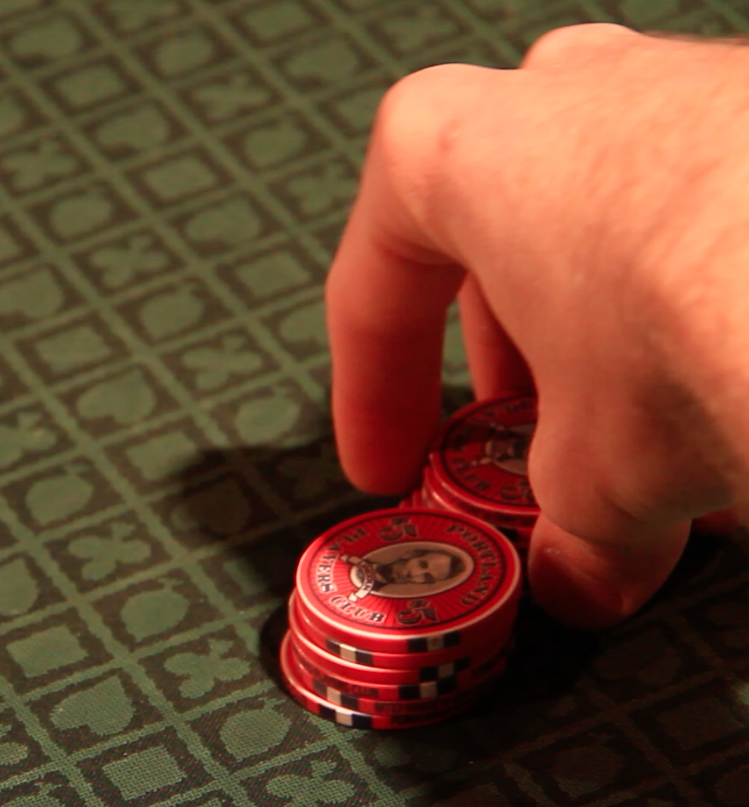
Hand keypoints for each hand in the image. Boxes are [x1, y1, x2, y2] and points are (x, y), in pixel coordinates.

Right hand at [327, 25, 748, 629]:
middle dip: (517, 379)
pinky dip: (702, 318)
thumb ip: (567, 524)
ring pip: (612, 247)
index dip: (373, 403)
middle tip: (524, 460)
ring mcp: (677, 91)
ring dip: (615, 358)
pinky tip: (733, 397)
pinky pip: (707, 232)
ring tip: (653, 456)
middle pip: (501, 261)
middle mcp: (560, 96)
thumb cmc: (711, 311)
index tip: (390, 459)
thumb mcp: (597, 473)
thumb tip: (583, 568)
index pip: (376, 297)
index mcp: (451, 151)